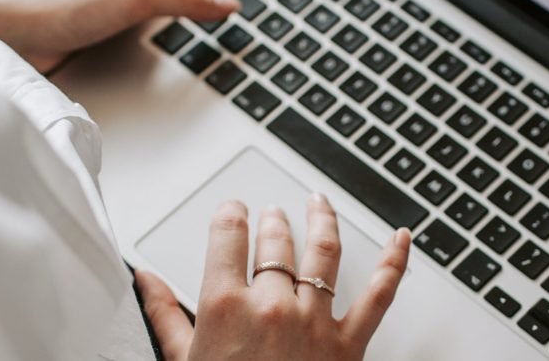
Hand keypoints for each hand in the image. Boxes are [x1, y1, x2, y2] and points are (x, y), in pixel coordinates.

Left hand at [0, 0, 239, 71]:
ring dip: (192, 15)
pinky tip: (180, 55)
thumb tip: (228, 3)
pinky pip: (152, 31)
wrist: (17, 40)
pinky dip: (171, 39)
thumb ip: (184, 1)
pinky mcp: (111, 34)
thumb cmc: (64, 7)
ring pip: (169, 5)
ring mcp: (122, 6)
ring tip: (221, 30)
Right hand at [135, 195, 411, 360]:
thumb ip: (165, 315)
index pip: (229, 235)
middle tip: (271, 214)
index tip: (233, 210)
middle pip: (275, 242)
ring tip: (318, 204)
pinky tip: (401, 240)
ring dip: (321, 220)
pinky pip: (379, 296)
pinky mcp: (349, 345)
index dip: (230, 214)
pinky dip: (394, 263)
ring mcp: (314, 322)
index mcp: (226, 307)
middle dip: (272, 221)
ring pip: (323, 252)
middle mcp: (273, 306)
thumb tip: (147, 280)